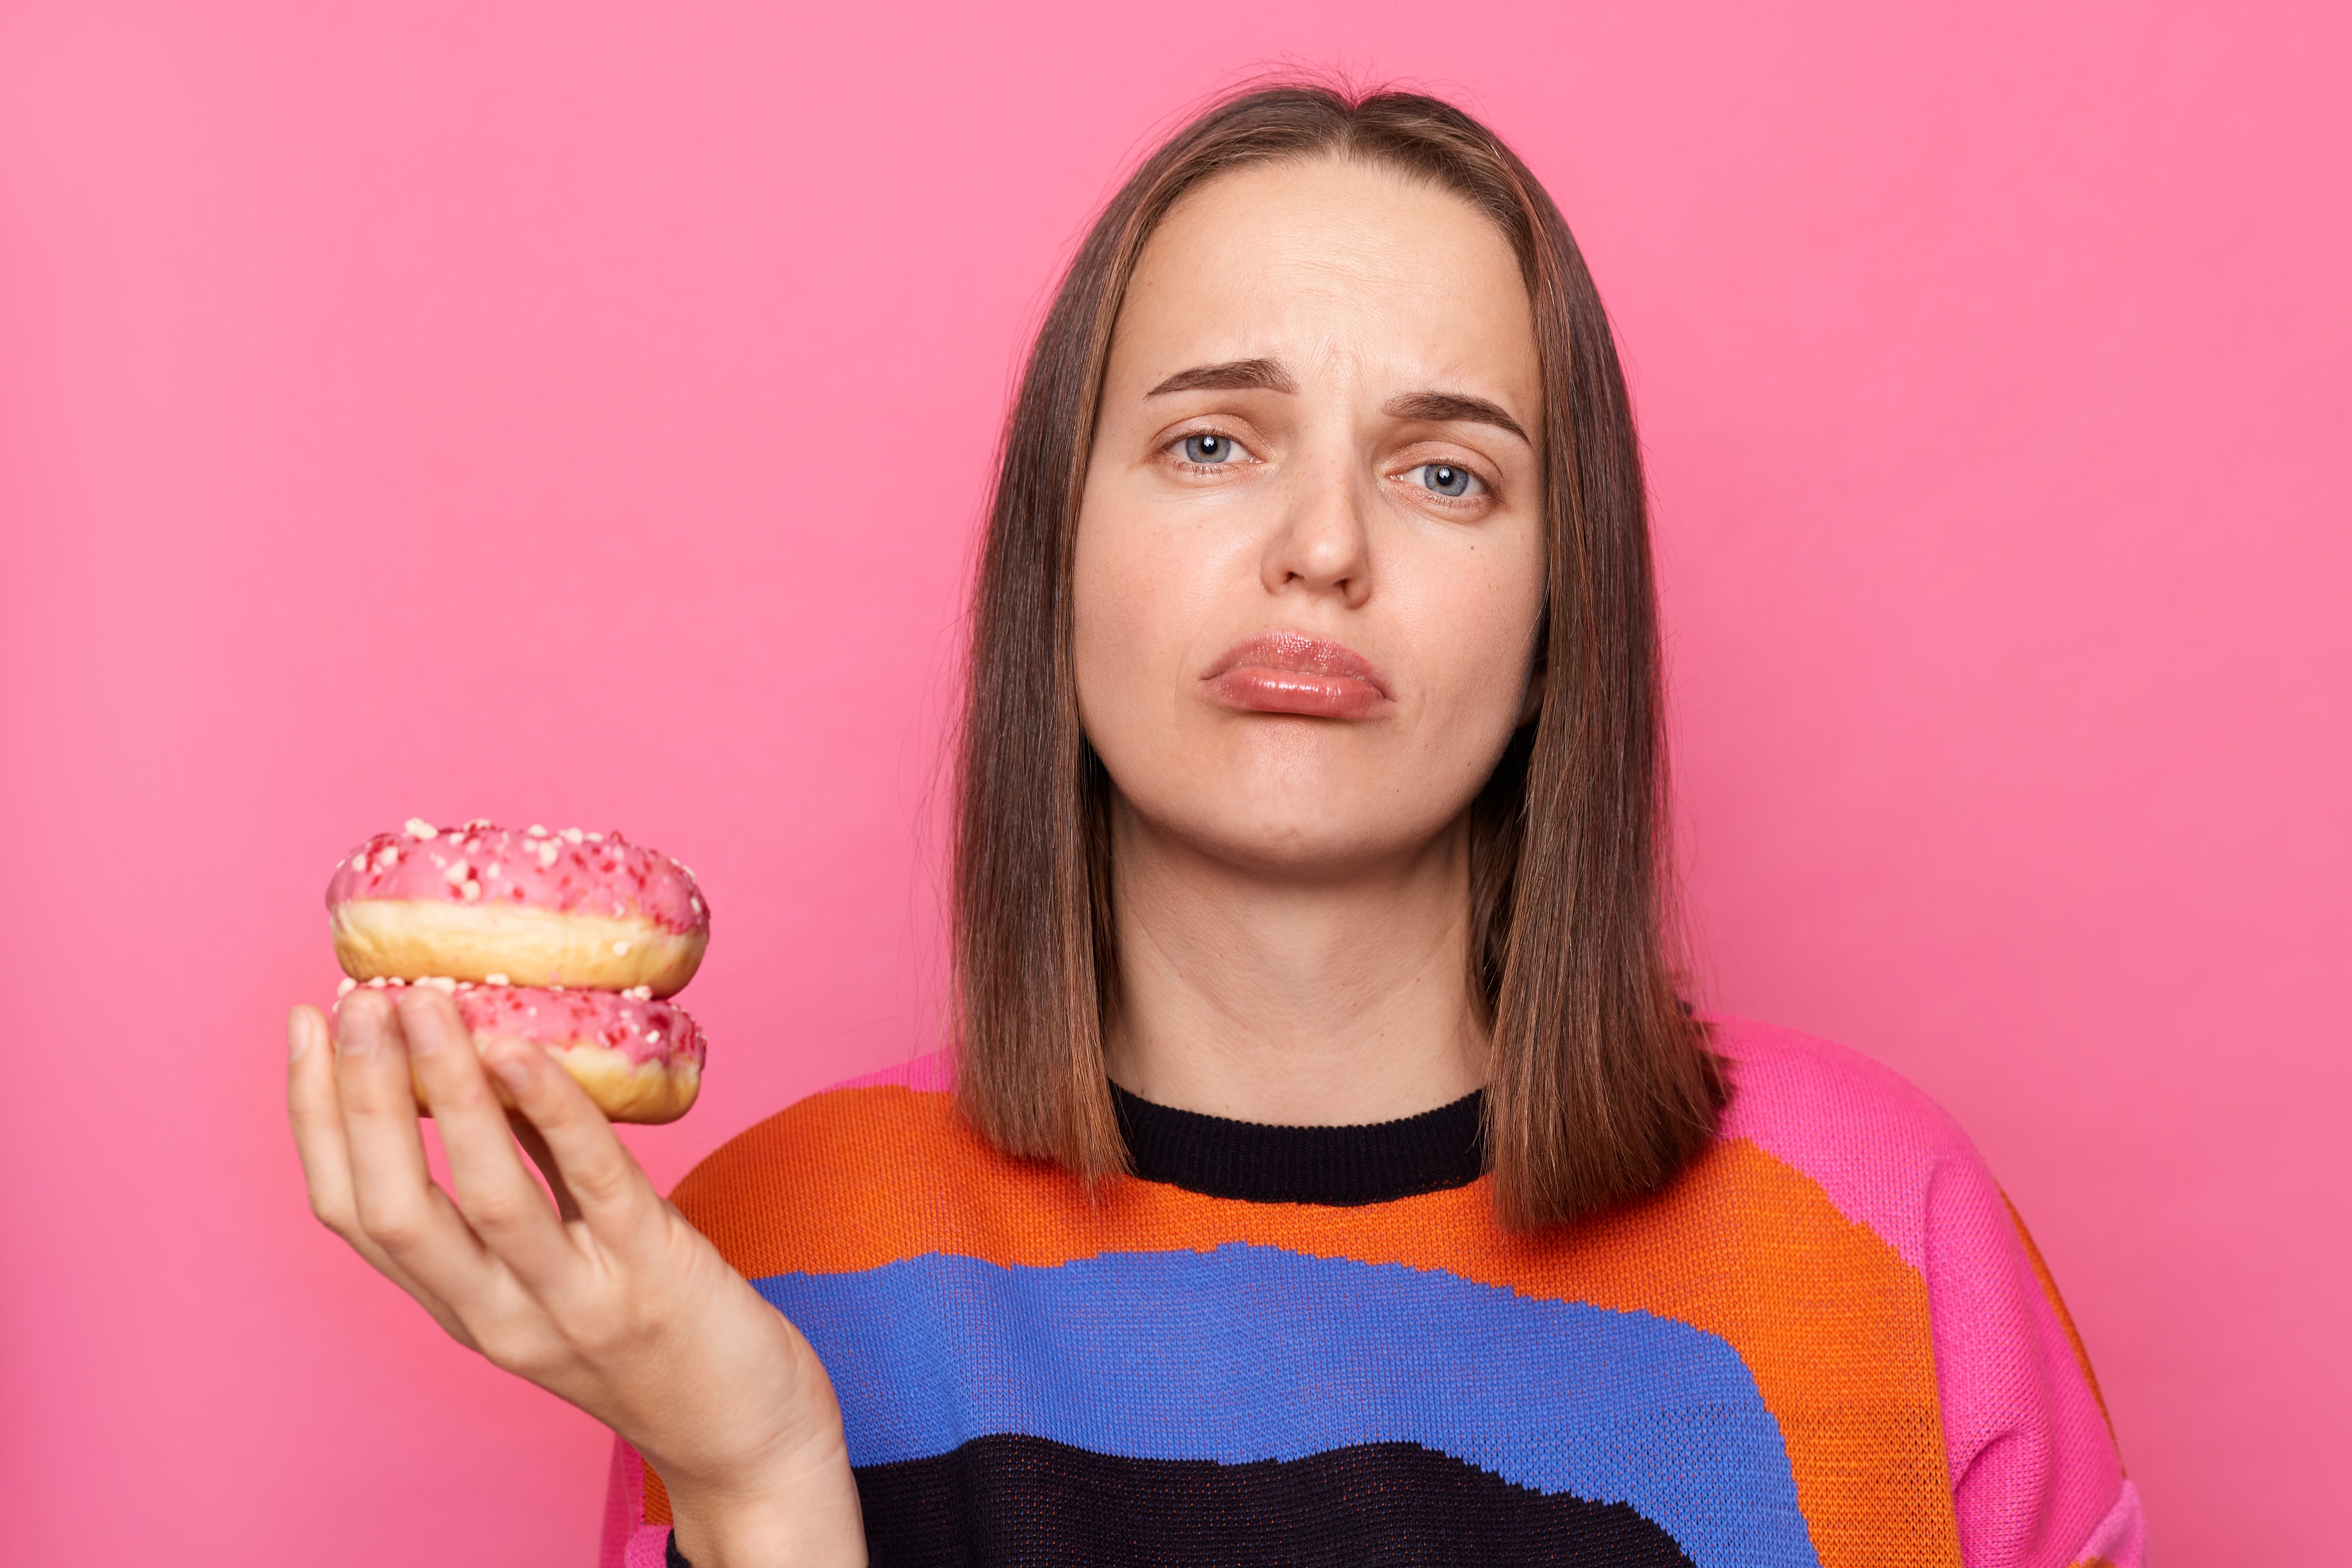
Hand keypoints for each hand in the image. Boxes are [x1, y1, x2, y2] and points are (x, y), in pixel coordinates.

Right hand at [287, 989, 866, 1566]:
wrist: (743, 1436)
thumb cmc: (653, 1332)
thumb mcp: (561, 1262)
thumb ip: (525, 1170)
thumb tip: (485, 1048)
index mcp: (463, 1307)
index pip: (354, 1213)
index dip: (318, 1118)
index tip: (309, 1027)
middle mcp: (499, 1315)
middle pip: (393, 1205)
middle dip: (361, 1096)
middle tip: (359, 999)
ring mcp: (575, 1301)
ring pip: (482, 1193)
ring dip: (444, 1090)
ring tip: (425, 1002)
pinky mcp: (652, 1275)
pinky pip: (590, 1181)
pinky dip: (550, 1109)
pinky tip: (521, 1047)